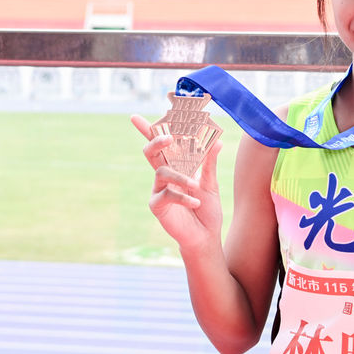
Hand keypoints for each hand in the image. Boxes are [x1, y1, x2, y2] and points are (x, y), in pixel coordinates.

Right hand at [130, 114, 222, 252]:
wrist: (206, 236)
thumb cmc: (207, 210)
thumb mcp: (211, 184)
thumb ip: (210, 163)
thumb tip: (218, 141)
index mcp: (175, 167)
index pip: (161, 145)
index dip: (148, 130)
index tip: (135, 116)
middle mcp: (164, 176)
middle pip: (151, 152)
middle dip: (156, 140)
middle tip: (168, 136)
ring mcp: (158, 190)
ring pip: (162, 172)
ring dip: (180, 177)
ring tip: (195, 186)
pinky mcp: (157, 205)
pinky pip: (167, 195)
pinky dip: (183, 197)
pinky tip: (196, 203)